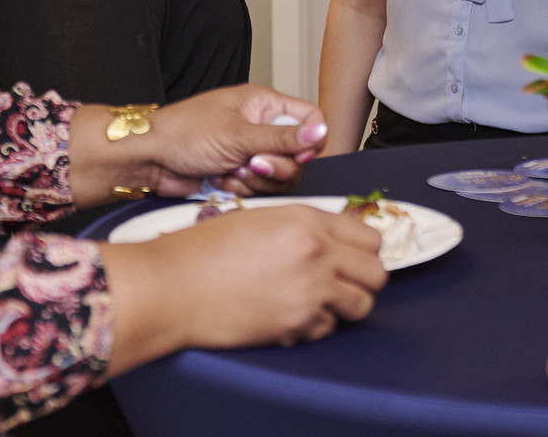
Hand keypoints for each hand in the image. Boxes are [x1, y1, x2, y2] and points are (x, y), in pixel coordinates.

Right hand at [103, 204, 386, 373]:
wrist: (171, 286)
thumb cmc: (203, 250)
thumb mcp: (259, 219)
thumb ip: (304, 227)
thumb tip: (335, 242)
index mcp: (307, 220)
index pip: (369, 236)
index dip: (363, 250)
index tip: (353, 257)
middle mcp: (317, 253)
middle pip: (377, 273)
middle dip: (363, 279)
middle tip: (342, 282)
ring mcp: (310, 291)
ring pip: (361, 305)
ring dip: (344, 304)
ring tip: (316, 301)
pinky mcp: (296, 325)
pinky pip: (327, 328)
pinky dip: (314, 325)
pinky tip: (288, 314)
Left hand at [141, 84, 327, 196]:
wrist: (149, 159)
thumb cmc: (184, 133)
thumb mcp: (238, 134)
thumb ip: (283, 137)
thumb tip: (321, 131)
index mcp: (264, 104)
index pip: (310, 118)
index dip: (310, 140)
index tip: (297, 154)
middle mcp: (262, 126)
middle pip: (299, 155)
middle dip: (275, 166)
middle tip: (251, 163)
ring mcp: (251, 152)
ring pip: (280, 177)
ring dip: (255, 180)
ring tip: (230, 170)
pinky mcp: (240, 175)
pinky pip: (259, 190)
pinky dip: (241, 189)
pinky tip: (220, 180)